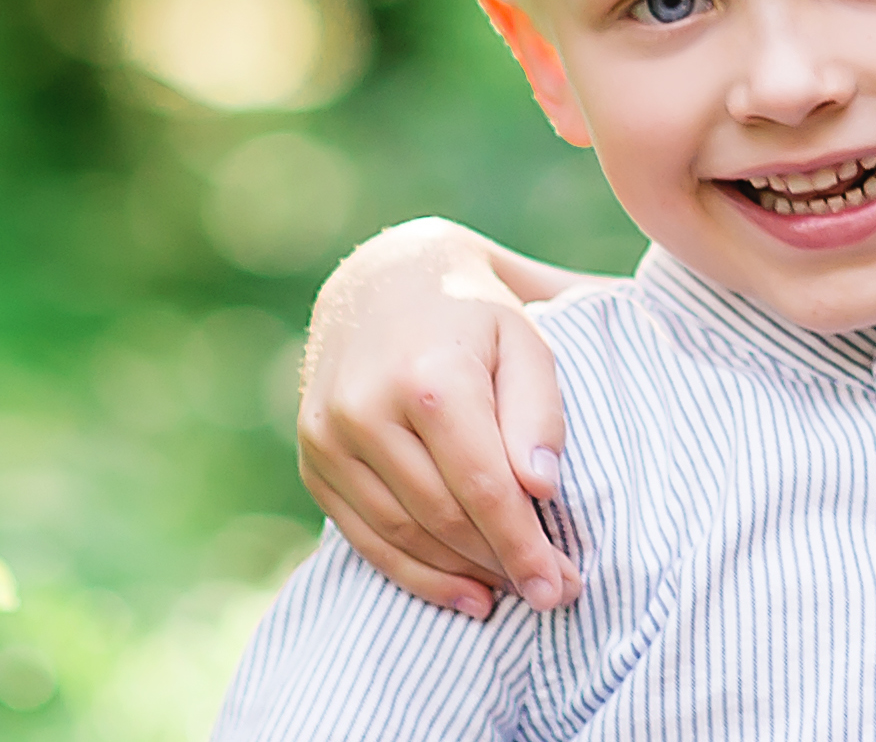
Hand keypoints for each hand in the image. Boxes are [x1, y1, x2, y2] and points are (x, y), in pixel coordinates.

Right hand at [296, 218, 587, 618]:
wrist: (384, 281)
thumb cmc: (473, 316)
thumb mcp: (523, 341)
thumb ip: (537, 412)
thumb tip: (541, 487)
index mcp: (430, 376)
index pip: (483, 485)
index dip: (523, 545)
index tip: (562, 586)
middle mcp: (368, 409)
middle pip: (444, 516)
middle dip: (502, 563)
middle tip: (551, 593)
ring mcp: (330, 436)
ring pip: (403, 534)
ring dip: (462, 573)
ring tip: (512, 591)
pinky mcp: (314, 459)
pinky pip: (364, 536)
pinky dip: (414, 573)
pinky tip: (462, 592)